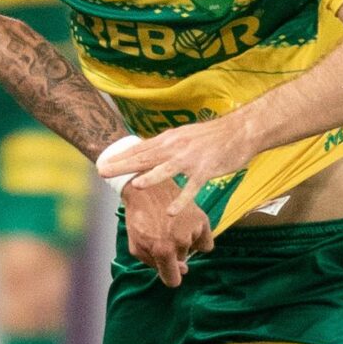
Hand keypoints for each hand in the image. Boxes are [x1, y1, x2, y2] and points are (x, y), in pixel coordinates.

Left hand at [101, 112, 260, 214]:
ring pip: (166, 169)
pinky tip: (171, 212)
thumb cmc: (211, 136)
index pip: (140, 148)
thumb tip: (146, 153)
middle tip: (103, 172)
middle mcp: (176, 147)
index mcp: (169, 139)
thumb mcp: (183, 136)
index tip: (102, 162)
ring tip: (133, 186)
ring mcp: (190, 160)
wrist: (240, 131)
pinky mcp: (206, 171)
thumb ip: (165, 146)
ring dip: (150, 178)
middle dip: (123, 165)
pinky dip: (181, 200)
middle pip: (146, 157)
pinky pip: (191, 188)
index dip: (121, 156)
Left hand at [121, 177, 214, 286]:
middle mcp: (180, 241)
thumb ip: (155, 264)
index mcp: (162, 250)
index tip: (166, 268)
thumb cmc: (138, 218)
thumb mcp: (136, 246)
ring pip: (191, 250)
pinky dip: (198, 240)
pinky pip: (206, 243)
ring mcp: (192, 230)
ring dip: (183, 243)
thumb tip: (183, 270)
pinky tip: (186, 229)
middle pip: (181, 262)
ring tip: (170, 226)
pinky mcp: (202, 219)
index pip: (173, 280)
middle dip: (172, 254)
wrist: (146, 189)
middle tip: (162, 235)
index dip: (168, 276)